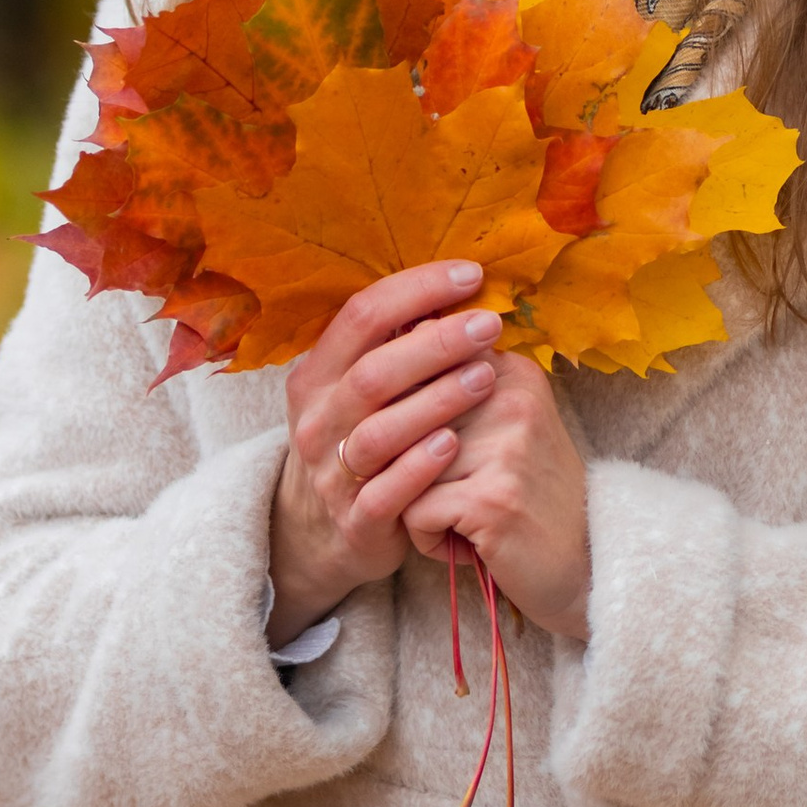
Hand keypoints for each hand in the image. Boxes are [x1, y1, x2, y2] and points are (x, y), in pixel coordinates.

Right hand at [268, 264, 506, 641]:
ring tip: (485, 379)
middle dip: (435, 344)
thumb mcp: (357, 391)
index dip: (416, 289)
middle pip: (372, 373)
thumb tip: (460, 282)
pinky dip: (419, 467)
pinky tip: (454, 444)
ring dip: (434, 402)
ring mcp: (332, 473)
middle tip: (488, 326)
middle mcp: (318, 420)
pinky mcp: (354, 521)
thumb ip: (394, 346)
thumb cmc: (362, 438)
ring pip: (378, 433)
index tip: (472, 275)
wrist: (326, 531)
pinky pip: (384, 493)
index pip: (360, 315)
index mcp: (317, 375)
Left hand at [403, 350, 589, 642]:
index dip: (417, 419)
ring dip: (420, 503)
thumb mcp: (502, 429)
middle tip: (461, 491)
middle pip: (404, 418)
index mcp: (512, 371)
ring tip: (466, 518)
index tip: (458, 451)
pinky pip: (414, 511)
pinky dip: (427, 536)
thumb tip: (374, 365)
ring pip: (402, 466)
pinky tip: (467, 542)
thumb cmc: (529, 497)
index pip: (421, 367)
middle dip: (413, 464)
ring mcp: (504, 446)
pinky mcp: (492, 498)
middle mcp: (511, 397)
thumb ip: (450, 392)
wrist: (586, 565)